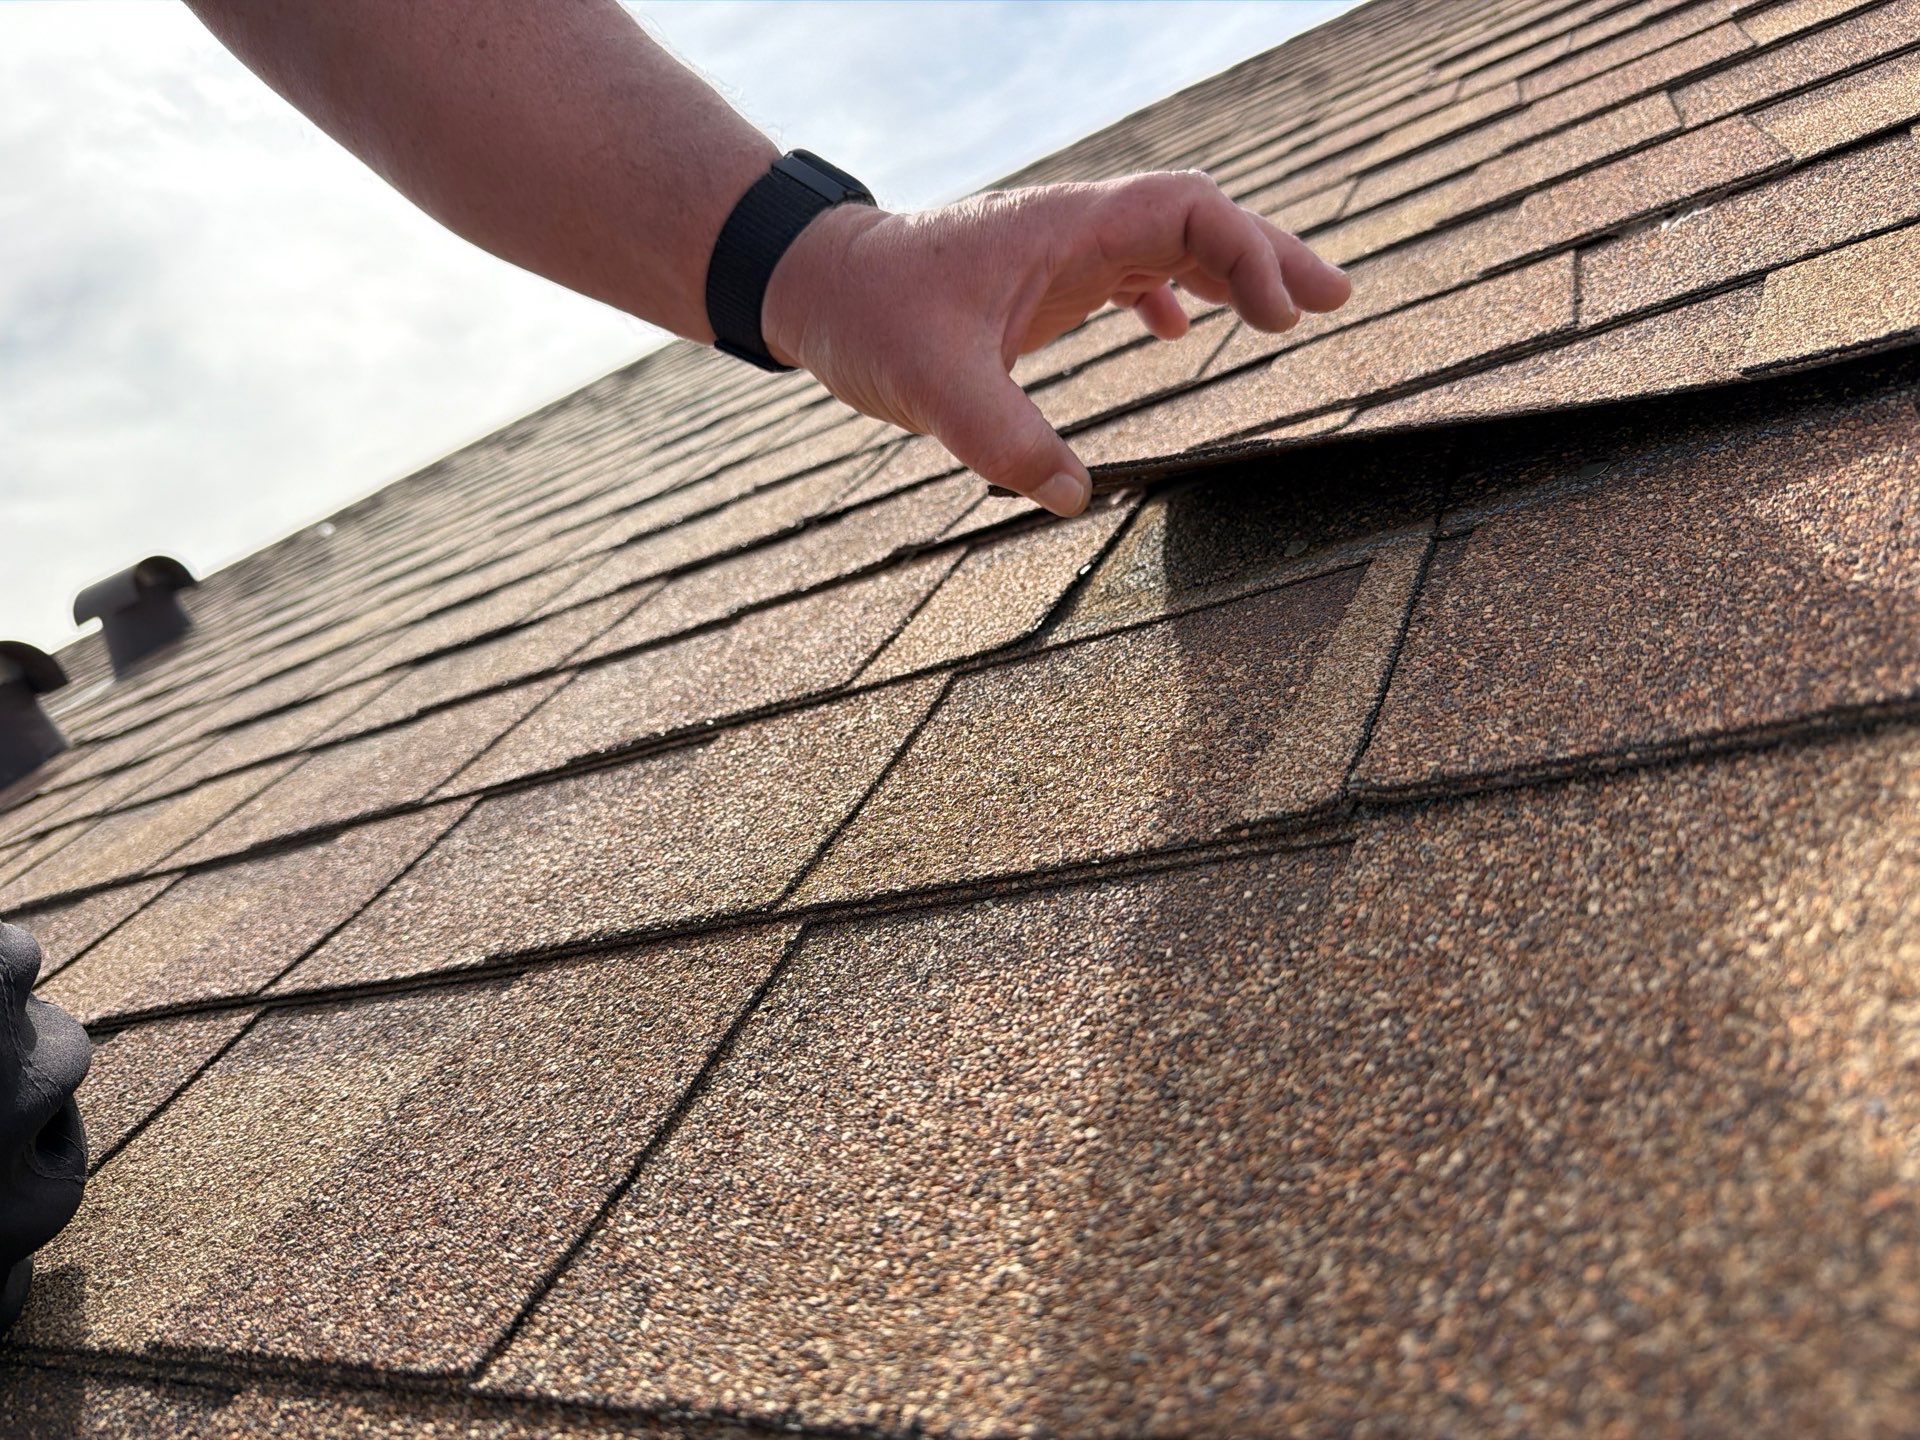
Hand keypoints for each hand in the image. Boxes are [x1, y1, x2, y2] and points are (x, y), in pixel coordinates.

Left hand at [762, 171, 1351, 516]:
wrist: (816, 284)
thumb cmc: (869, 316)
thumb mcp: (931, 385)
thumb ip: (1001, 441)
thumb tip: (1075, 499)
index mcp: (1066, 232)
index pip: (1186, 212)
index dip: (1246, 253)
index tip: (1280, 317)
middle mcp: (1076, 232)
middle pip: (1199, 222)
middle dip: (1270, 257)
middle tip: (1336, 301)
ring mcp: (1062, 253)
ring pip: (1170, 246)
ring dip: (1233, 275)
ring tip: (1294, 317)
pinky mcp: (1042, 281)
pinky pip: (1127, 273)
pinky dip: (1167, 296)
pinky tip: (1178, 339)